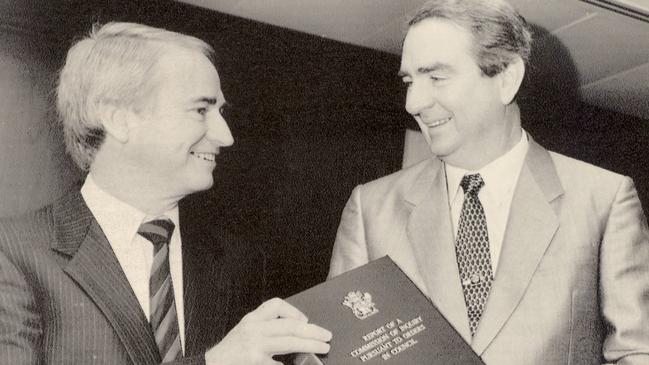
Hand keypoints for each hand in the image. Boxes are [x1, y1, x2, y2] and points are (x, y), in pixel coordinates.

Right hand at [205, 297, 331, 364]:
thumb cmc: (230, 353)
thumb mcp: (245, 333)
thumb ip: (266, 330)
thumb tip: (297, 333)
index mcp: (251, 320)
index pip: (274, 305)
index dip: (294, 311)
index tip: (305, 320)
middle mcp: (253, 329)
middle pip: (289, 325)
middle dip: (312, 330)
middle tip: (326, 335)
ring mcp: (255, 345)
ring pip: (289, 341)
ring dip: (310, 344)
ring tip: (323, 347)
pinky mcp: (256, 361)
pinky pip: (279, 362)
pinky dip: (290, 364)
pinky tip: (298, 364)